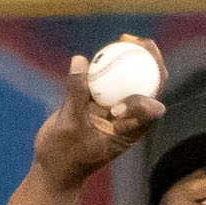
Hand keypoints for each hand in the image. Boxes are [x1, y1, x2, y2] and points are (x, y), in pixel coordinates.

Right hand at [33, 37, 166, 194]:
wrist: (53, 166)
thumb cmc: (63, 155)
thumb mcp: (68, 126)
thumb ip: (75, 93)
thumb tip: (80, 59)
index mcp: (130, 132)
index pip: (150, 111)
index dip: (142, 101)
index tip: (115, 109)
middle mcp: (129, 117)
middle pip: (151, 85)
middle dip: (152, 62)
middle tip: (140, 44)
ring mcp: (117, 106)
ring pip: (133, 77)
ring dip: (132, 56)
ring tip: (124, 38)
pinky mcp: (102, 98)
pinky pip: (110, 76)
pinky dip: (109, 63)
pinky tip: (104, 50)